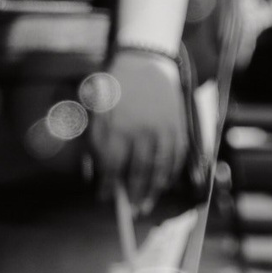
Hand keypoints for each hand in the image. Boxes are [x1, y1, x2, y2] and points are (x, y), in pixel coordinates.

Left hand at [91, 49, 188, 207]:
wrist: (145, 61)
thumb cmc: (114, 88)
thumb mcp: (94, 111)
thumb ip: (93, 143)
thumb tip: (93, 174)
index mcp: (116, 127)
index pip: (112, 167)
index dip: (108, 186)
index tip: (105, 198)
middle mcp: (140, 131)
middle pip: (138, 173)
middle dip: (133, 196)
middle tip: (130, 212)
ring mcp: (162, 130)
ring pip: (160, 169)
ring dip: (153, 191)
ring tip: (147, 205)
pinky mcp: (178, 127)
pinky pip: (176, 158)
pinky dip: (170, 175)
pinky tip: (163, 184)